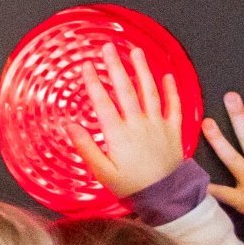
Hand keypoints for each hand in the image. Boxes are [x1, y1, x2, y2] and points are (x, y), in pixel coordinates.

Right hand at [64, 46, 190, 200]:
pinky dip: (171, 90)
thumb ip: (86, 148)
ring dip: (142, 70)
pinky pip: (173, 106)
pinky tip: (167, 76)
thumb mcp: (103, 172)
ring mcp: (158, 125)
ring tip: (136, 52)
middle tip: (108, 48)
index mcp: (119, 134)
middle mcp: (139, 124)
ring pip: (150, 91)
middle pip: (125, 89)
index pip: (103, 102)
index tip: (86, 65)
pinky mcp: (173, 130)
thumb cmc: (133, 186)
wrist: (167, 197)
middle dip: (115, 66)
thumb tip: (70, 126)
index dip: (93, 82)